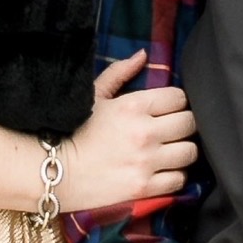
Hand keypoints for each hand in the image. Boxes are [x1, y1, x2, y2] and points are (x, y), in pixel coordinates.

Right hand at [56, 50, 197, 216]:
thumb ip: (120, 73)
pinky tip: (164, 171)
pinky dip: (176, 175)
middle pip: (190, 123)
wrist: (53, 172)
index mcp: (133, 106)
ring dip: (182, 150)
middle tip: (171, 130)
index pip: (179, 98)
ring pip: (189, 152)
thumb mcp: (94, 96)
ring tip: (170, 151)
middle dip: (182, 125)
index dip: (176, 102)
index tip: (167, 110)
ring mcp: (146, 162)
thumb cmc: (73, 131)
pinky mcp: (144, 188)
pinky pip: (180, 179)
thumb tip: (142, 55)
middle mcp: (144, 133)